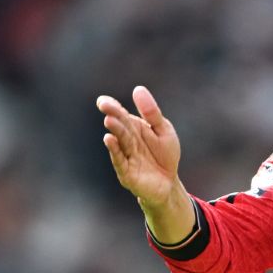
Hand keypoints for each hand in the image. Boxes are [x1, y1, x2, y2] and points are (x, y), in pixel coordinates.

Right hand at [96, 85, 181, 207]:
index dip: (112, 107)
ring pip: (120, 142)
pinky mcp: (126, 172)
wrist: (169, 184)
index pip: (121, 115)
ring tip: (110, 120)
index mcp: (134, 128)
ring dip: (115, 131)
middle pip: (120, 126)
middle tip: (105, 105)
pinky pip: (120, 160)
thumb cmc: (165, 156)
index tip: (103, 100)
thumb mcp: (163, 130)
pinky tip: (109, 139)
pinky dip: (115, 150)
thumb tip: (137, 89)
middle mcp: (127, 140)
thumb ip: (152, 113)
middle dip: (113, 115)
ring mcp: (125, 156)